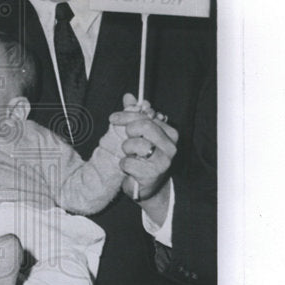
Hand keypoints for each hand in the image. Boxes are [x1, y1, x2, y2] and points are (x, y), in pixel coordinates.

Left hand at [110, 93, 177, 208]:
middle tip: (124, 138)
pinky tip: (129, 168)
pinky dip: (124, 164)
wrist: (146, 187)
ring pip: (135, 144)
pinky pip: (128, 162)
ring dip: (126, 149)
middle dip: (128, 131)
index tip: (113, 118)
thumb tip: (129, 97)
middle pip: (144, 126)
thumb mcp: (139, 135)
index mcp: (170, 133)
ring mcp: (163, 161)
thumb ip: (135, 115)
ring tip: (130, 155)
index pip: (147, 116)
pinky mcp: (152, 175)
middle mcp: (171, 146)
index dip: (127, 115)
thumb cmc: (143, 158)